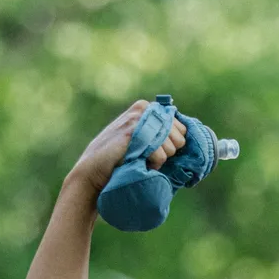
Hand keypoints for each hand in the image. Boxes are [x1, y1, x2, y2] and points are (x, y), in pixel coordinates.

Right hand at [66, 100, 188, 199]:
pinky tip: (137, 163)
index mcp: (146, 107)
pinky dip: (152, 165)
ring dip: (159, 160)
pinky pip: (160, 155)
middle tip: (147, 156)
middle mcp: (144, 109)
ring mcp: (139, 120)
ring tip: (140, 159)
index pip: (180, 127)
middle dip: (167, 152)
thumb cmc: (117, 157)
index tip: (156, 150)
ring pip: (171, 147)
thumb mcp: (139, 137)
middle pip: (179, 137)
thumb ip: (157, 131)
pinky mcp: (136, 134)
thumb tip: (186, 135)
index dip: (172, 144)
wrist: (93, 171)